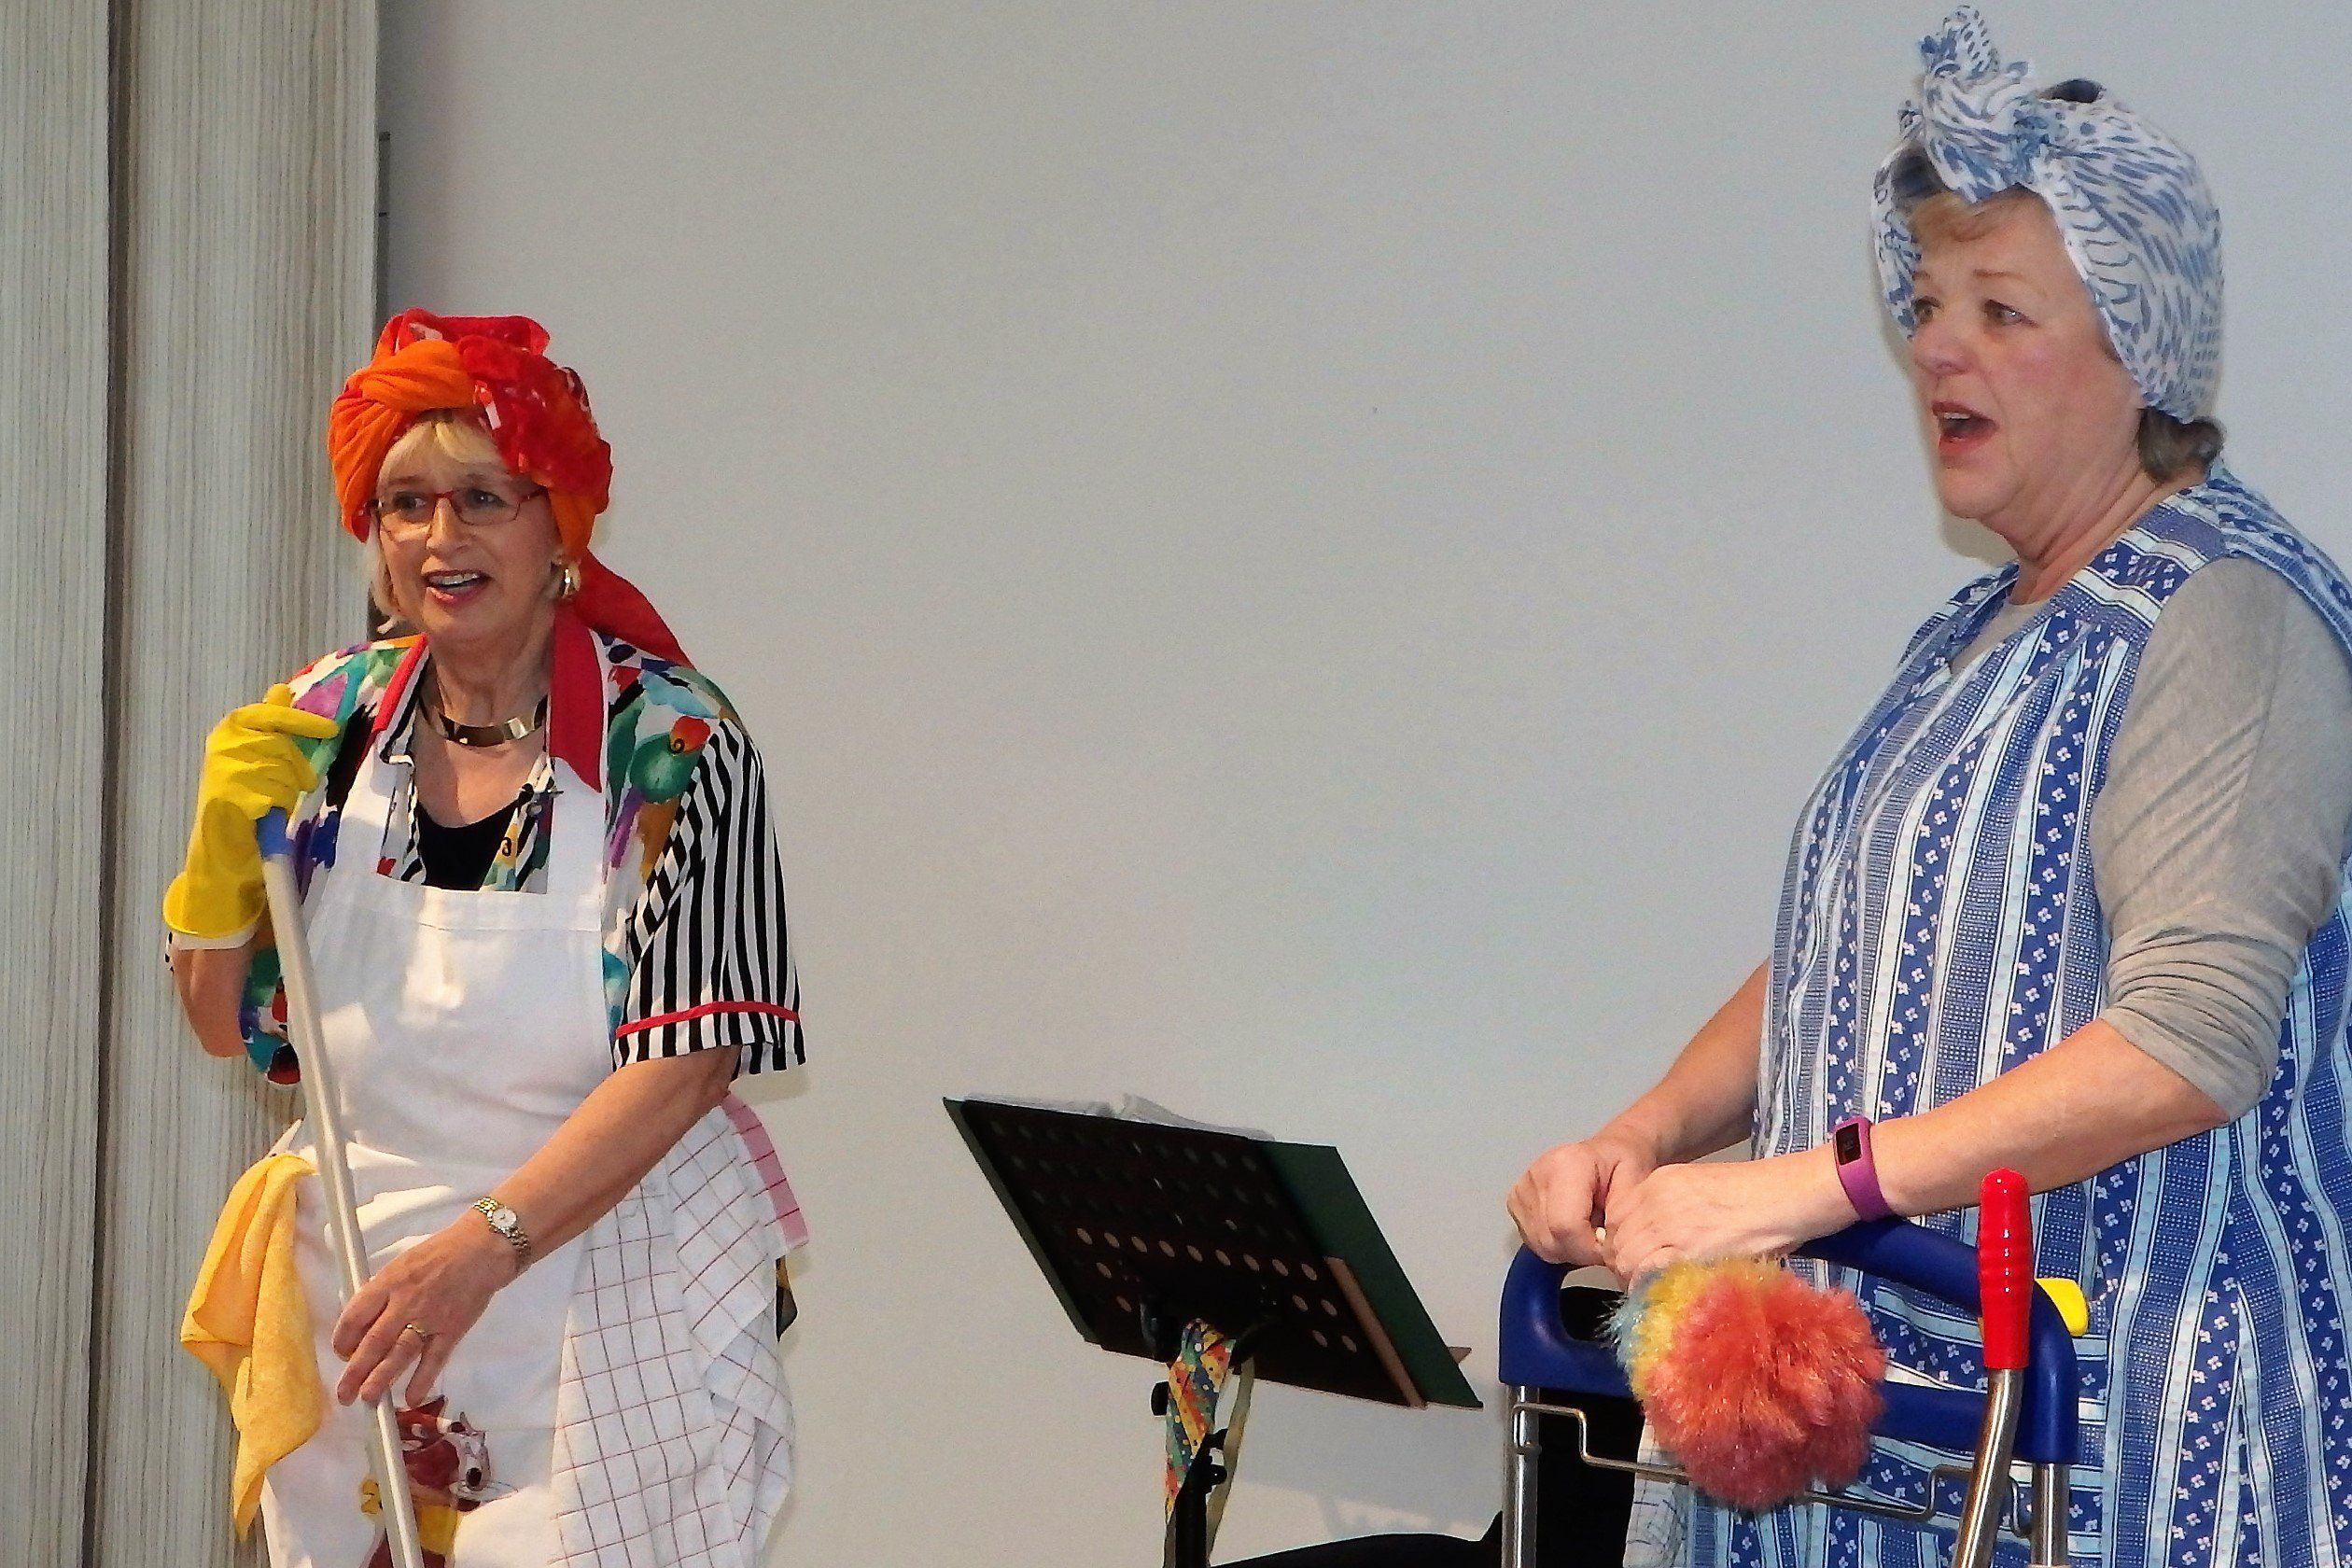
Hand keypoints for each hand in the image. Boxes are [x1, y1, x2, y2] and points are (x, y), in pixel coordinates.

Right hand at [163, 684, 339, 939]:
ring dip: (286, 788)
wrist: (220, 840)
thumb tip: (281, 689)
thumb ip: (270, 722)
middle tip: (294, 783)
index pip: (273, 716)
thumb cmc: (244, 793)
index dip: (303, 722)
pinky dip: (277, 805)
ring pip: (283, 773)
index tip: (331, 729)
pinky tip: (264, 810)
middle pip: (284, 747)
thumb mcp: (255, 751)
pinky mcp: (233, 798)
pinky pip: (277, 795)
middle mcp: (224, 745)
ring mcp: (226, 771)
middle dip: (295, 767)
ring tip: (270, 798)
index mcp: (229, 729)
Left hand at [332, 1217, 517, 1405]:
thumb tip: (363, 1320)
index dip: (343, 1338)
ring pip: (400, 1353)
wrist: (481, 1250)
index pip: (355, 1314)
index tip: (341, 1354)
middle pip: (374, 1340)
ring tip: (368, 1399)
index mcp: (389, 1282)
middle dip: (355, 1370)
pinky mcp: (452, 1329)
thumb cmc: (439, 1253)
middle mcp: (405, 1302)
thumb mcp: (402, 1264)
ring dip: (381, 1378)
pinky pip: (435, 1358)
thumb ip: (382, 1291)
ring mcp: (430, 1318)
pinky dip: (423, 1379)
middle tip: (343, 1394)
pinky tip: (412, 1399)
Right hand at [1508, 1127, 1662, 1265]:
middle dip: (1580, 1251)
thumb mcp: (1638, 1186)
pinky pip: (1532, 1240)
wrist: (1609, 1151)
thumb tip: (1606, 1250)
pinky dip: (1554, 1243)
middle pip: (1550, 1239)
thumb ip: (1622, 1218)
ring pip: (1539, 1244)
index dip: (1589, 1248)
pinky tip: (1571, 1227)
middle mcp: (1537, 1173)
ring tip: (1587, 1228)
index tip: (1608, 1245)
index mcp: (1568, 1164)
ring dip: (1567, 1249)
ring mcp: (1522, 1187)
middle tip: (1600, 1237)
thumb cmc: (1625, 1166)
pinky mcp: (1514, 1200)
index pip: (1566, 1227)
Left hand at [1600, 1148, 1853, 1281]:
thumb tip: (1658, 1247)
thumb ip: (1673, 1212)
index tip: (1637, 1261)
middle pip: (1616, 1241)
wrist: (1786, 1197)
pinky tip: (1667, 1296)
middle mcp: (1654, 1199)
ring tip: (1656, 1293)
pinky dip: (1650, 1289)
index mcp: (1658, 1182)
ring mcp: (1666, 1222)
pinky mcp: (1684, 1249)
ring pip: (1626, 1260)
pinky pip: (1646, 1274)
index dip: (1623, 1244)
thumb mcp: (1702, 1191)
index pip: (1616, 1219)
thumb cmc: (1757, 1198)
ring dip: (1634, 1281)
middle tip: (1644, 1284)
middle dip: (1625, 1266)